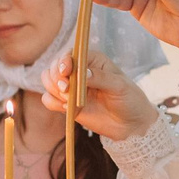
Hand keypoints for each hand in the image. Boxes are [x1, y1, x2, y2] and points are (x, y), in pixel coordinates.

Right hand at [42, 48, 156, 141]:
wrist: (130, 124)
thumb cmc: (129, 100)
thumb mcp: (119, 86)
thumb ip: (101, 78)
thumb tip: (83, 73)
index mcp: (93, 60)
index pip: (70, 54)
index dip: (64, 61)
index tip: (66, 72)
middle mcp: (79, 71)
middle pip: (54, 66)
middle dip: (57, 78)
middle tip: (67, 91)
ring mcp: (71, 87)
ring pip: (48, 81)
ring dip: (54, 90)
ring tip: (69, 100)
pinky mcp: (67, 103)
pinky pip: (48, 99)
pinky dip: (52, 102)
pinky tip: (66, 108)